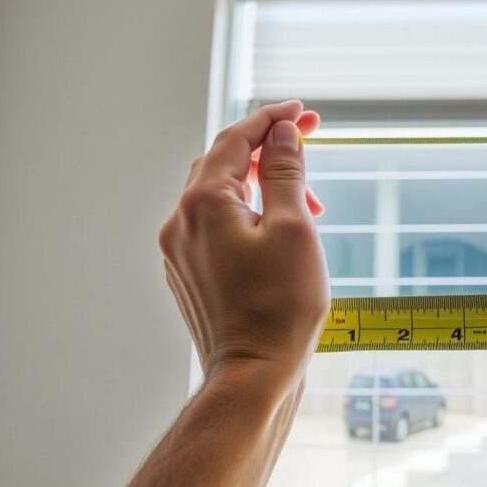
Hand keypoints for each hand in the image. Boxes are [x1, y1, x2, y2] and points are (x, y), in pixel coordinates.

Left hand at [159, 100, 329, 386]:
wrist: (253, 375)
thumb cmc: (280, 308)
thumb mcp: (295, 229)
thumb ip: (286, 172)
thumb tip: (281, 133)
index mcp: (204, 203)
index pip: (237, 139)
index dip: (273, 119)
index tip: (303, 111)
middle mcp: (181, 222)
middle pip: (223, 162)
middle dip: (267, 149)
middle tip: (307, 141)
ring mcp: (179, 250)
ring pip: (219, 194)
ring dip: (260, 184)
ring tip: (307, 204)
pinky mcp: (188, 273)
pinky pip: (215, 225)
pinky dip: (247, 213)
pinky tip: (278, 230)